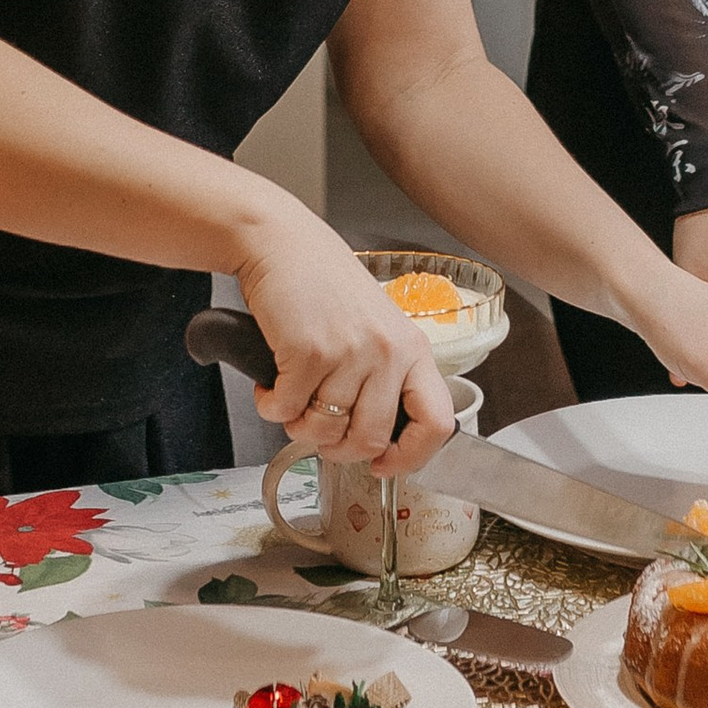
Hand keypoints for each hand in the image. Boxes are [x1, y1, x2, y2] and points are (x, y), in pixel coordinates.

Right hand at [235, 209, 454, 470]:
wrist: (280, 242)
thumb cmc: (322, 284)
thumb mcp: (375, 327)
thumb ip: (384, 376)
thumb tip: (375, 440)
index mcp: (412, 348)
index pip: (437, 423)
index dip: (410, 458)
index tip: (383, 464)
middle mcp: (388, 352)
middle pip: (369, 440)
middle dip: (336, 449)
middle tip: (317, 431)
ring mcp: (349, 352)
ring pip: (324, 430)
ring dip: (298, 424)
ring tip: (291, 396)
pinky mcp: (308, 352)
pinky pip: (284, 410)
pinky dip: (270, 404)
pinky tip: (271, 381)